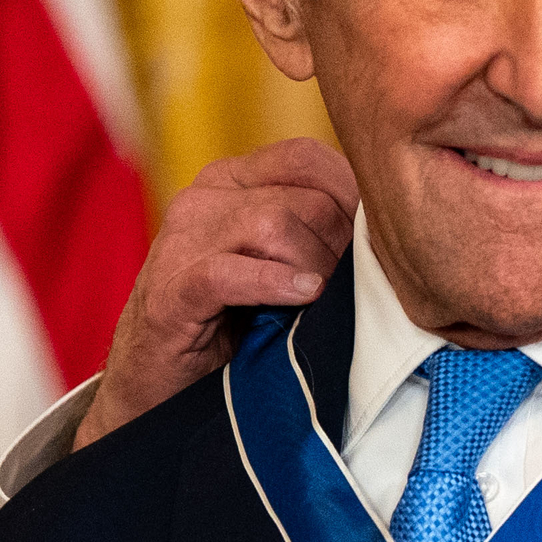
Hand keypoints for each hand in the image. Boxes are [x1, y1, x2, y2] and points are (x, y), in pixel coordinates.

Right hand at [75, 139, 357, 444]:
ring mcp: (183, 241)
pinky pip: (230, 272)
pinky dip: (275, 284)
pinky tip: (302, 298)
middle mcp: (204, 199)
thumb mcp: (278, 264)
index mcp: (231, 181)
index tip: (370, 244)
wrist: (155, 383)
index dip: (352, 197)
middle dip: (340, 245)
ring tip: (322, 302)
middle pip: (302, 198)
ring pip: (274, 225)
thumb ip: (316, 232)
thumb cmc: (231, 323)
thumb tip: (385, 225)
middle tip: (349, 287)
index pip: (308, 158)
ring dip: (313, 267)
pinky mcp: (172, 290)